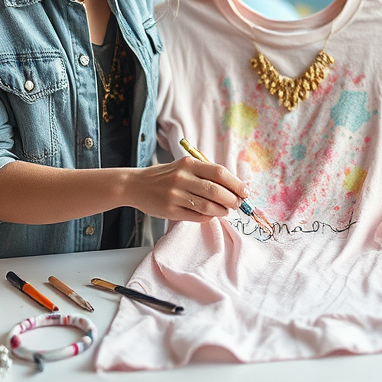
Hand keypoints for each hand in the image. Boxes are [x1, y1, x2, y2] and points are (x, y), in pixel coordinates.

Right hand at [131, 156, 247, 221]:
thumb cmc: (165, 176)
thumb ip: (205, 173)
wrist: (136, 185)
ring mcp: (175, 195)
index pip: (219, 173)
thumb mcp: (183, 167)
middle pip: (216, 191)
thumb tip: (233, 186)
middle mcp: (182, 178)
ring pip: (207, 206)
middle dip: (232, 199)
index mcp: (188, 164)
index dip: (236, 183)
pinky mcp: (170, 210)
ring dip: (222, 210)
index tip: (245, 191)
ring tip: (226, 211)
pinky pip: (196, 216)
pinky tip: (211, 214)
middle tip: (237, 204)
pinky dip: (208, 217)